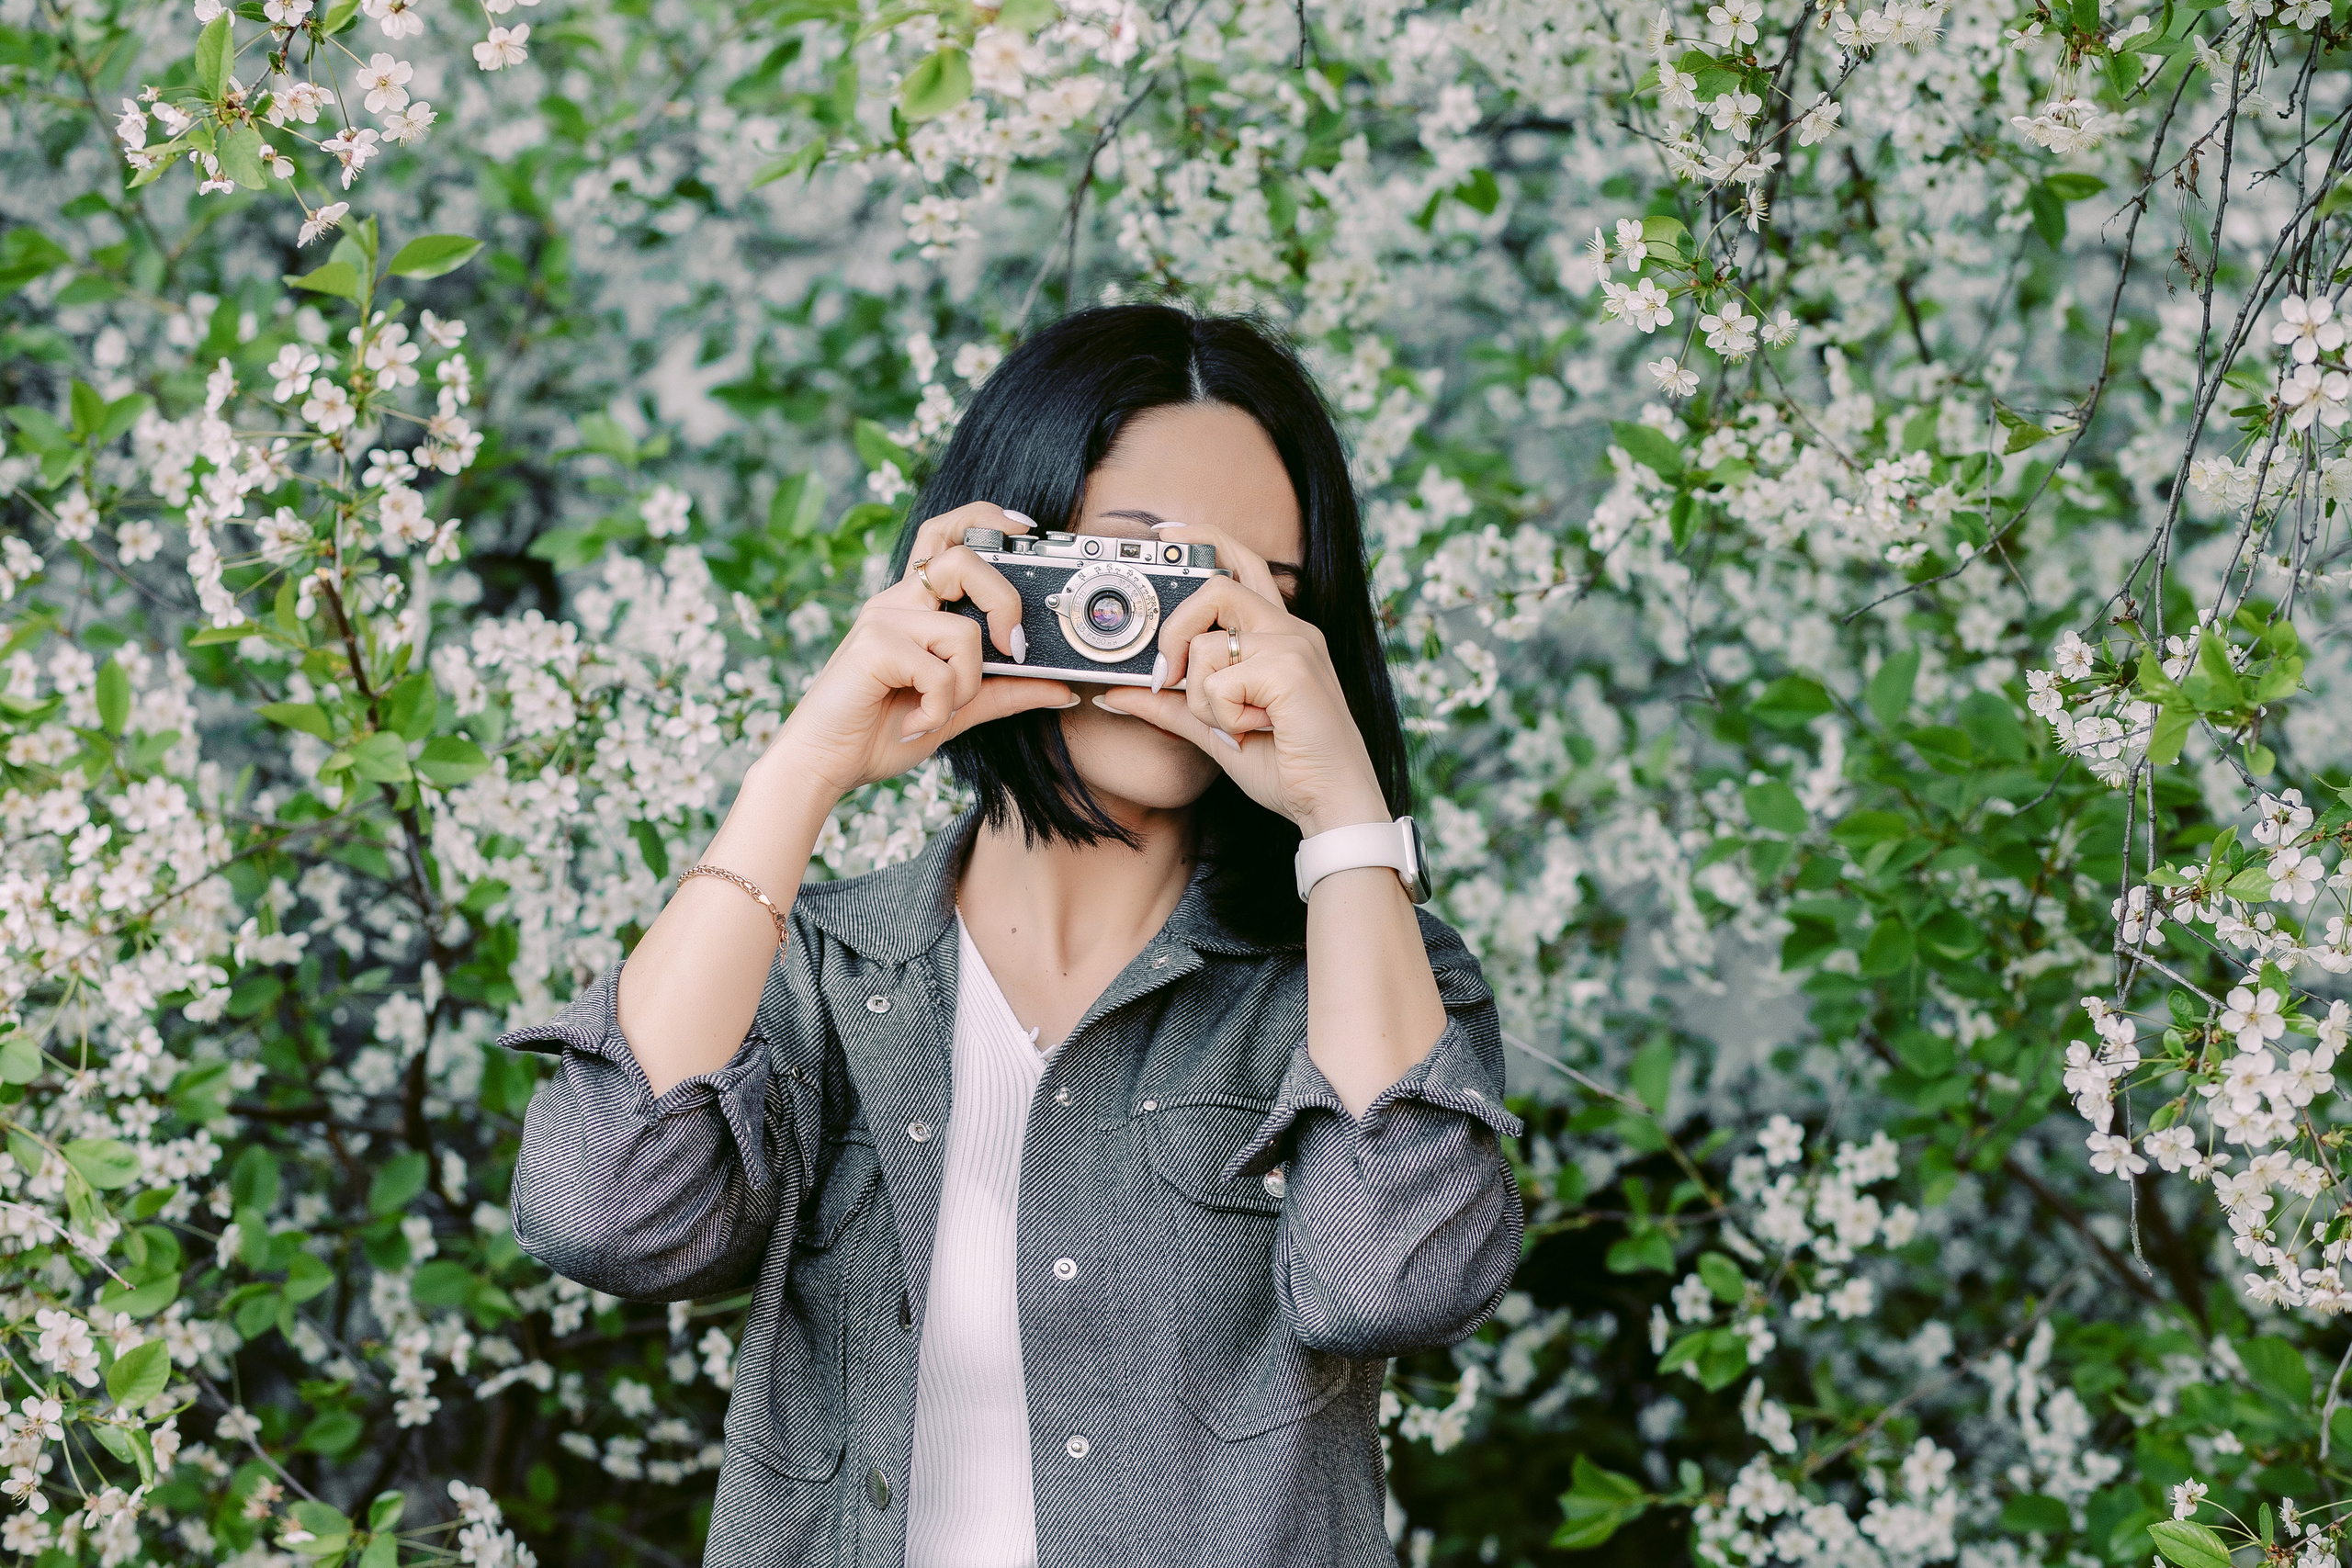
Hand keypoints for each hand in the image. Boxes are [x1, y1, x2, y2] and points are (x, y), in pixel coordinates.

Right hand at [763, 502, 1076, 800]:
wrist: (823, 764)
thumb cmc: (881, 731)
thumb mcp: (957, 709)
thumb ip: (1004, 693)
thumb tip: (1062, 689)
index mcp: (914, 605)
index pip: (946, 535)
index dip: (985, 520)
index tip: (1025, 528)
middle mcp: (897, 601)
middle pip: (963, 559)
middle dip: (1004, 601)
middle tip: (1010, 646)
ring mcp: (883, 620)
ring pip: (963, 631)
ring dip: (965, 685)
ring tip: (938, 712)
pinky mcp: (873, 646)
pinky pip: (939, 670)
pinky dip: (938, 708)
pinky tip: (914, 724)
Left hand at [1093, 521, 1390, 836]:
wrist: (1333, 802)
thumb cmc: (1286, 765)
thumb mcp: (1214, 729)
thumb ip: (1168, 705)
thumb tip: (1114, 692)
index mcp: (1279, 633)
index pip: (1241, 563)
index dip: (1203, 538)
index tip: (1165, 533)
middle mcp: (1290, 630)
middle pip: (1215, 586)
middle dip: (1175, 630)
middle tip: (1166, 674)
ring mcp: (1294, 646)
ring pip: (1207, 646)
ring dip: (1202, 697)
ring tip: (1236, 724)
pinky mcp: (1291, 670)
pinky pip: (1219, 682)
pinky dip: (1222, 716)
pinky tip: (1254, 732)